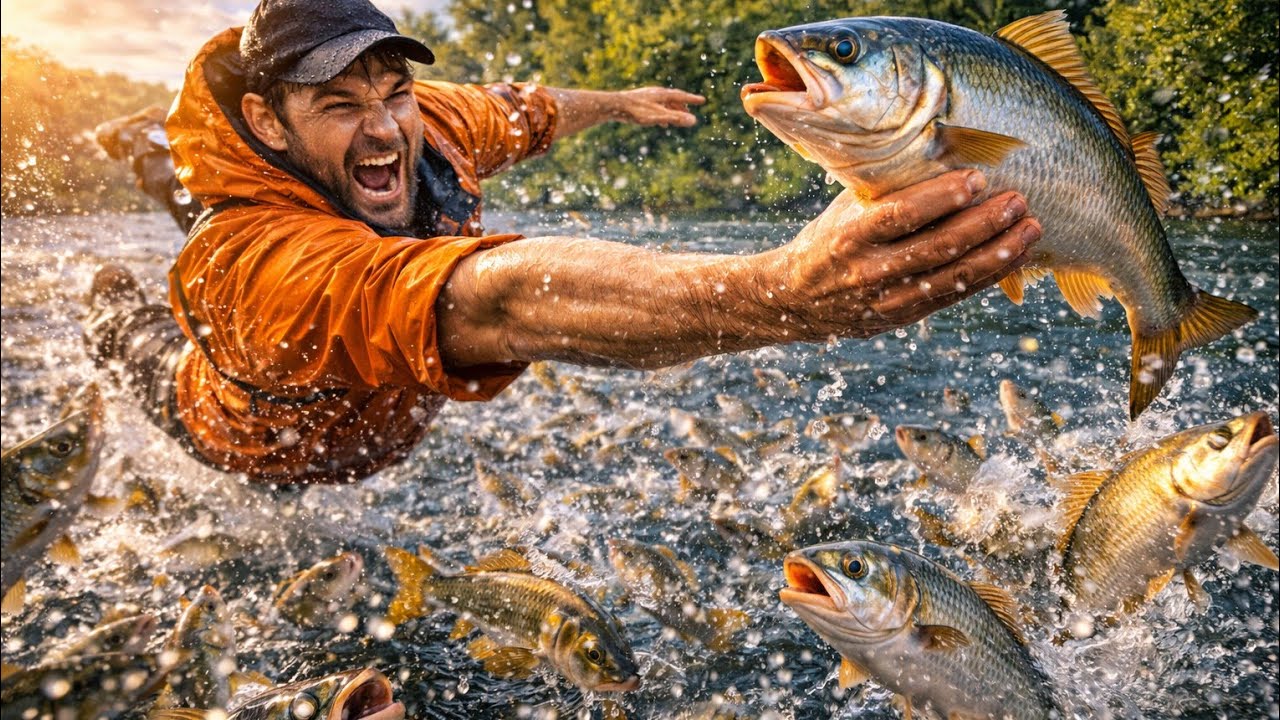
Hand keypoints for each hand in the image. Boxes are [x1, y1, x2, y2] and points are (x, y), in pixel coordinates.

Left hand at [615, 87, 705, 127]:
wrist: (613, 106)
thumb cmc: (635, 112)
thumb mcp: (657, 116)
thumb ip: (675, 118)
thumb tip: (694, 121)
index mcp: (661, 95)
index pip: (681, 96)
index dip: (692, 99)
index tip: (703, 100)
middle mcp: (655, 94)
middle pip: (673, 98)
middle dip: (682, 105)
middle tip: (691, 111)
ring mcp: (646, 97)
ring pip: (663, 103)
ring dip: (672, 109)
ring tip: (678, 117)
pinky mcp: (638, 103)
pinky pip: (655, 107)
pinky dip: (662, 113)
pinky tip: (661, 122)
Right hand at [776, 170, 1039, 338]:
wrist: (795, 299)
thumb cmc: (829, 237)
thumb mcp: (845, 208)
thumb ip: (887, 190)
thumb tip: (946, 149)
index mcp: (849, 236)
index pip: (900, 216)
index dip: (941, 198)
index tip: (977, 177)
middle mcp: (869, 272)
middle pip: (936, 248)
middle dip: (984, 224)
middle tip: (1019, 200)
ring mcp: (888, 300)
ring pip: (952, 278)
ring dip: (999, 253)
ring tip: (1032, 227)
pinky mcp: (904, 317)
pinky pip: (954, 296)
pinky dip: (989, 276)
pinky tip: (1016, 255)